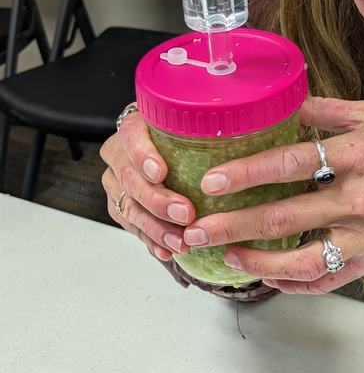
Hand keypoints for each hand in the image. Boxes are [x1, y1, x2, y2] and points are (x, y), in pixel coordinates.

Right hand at [100, 110, 195, 261]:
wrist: (160, 147)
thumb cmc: (180, 133)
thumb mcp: (189, 122)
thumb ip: (202, 125)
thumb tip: (237, 132)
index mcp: (133, 127)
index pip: (131, 136)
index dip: (143, 156)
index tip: (161, 173)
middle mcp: (118, 154)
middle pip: (131, 179)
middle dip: (158, 200)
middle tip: (185, 214)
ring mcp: (116, 182)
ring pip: (129, 208)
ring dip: (156, 228)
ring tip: (179, 241)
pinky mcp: (120, 206)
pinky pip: (132, 226)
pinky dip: (151, 240)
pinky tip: (167, 250)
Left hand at [182, 96, 363, 294]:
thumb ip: (326, 109)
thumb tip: (280, 98)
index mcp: (362, 153)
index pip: (295, 163)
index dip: (250, 172)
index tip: (213, 179)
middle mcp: (363, 198)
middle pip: (288, 218)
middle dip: (235, 225)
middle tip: (197, 229)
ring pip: (303, 260)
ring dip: (258, 261)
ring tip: (225, 254)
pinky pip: (327, 279)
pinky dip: (293, 283)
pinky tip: (265, 275)